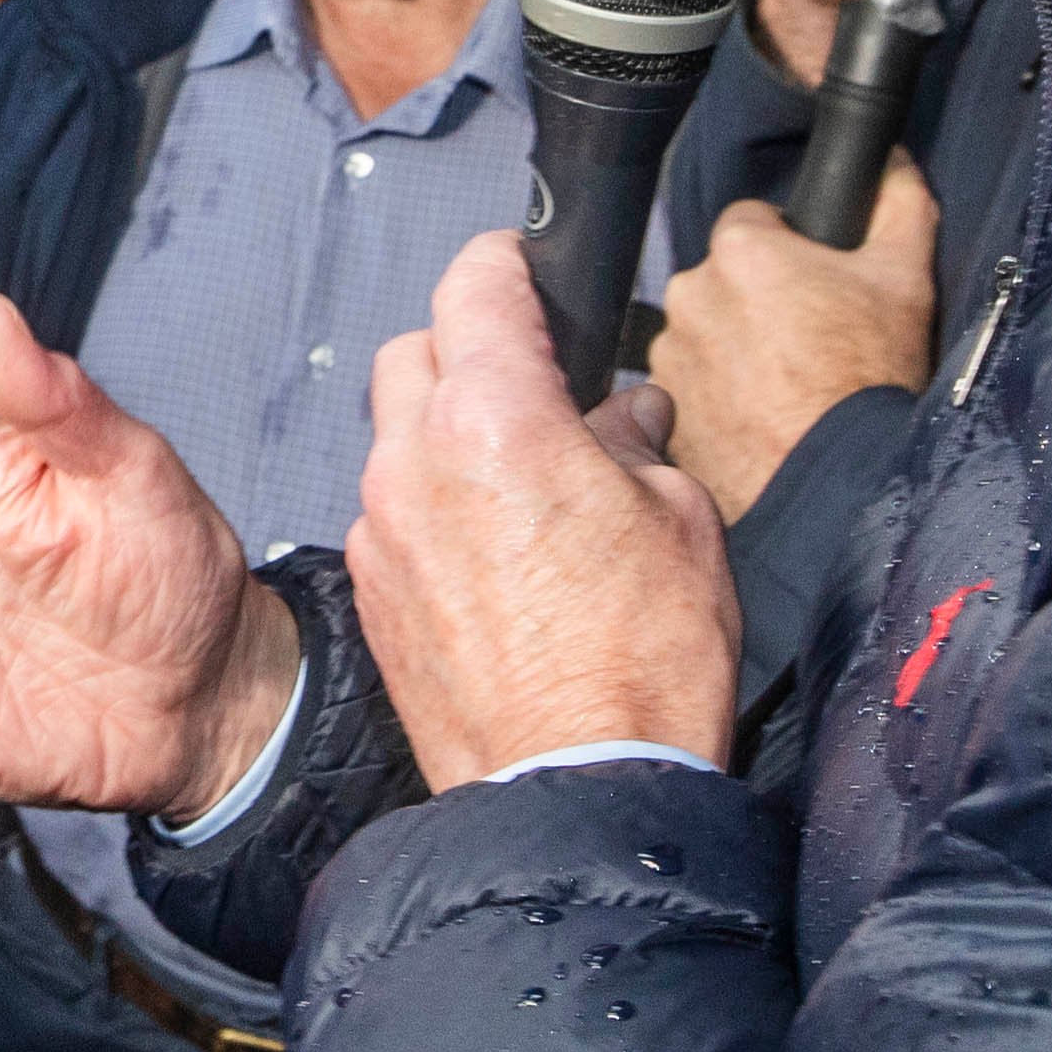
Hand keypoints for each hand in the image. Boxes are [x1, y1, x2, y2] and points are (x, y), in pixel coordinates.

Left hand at [352, 235, 739, 787]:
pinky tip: (490, 552)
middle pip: (417, 351)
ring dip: (446, 435)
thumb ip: (636, 444)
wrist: (575, 790)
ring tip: (521, 482)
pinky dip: (429, 508)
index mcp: (498, 419)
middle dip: (469, 349)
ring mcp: (380, 529)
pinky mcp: (371, 593)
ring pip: (394, 436)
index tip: (528, 268)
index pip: (476, 284)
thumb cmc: (641, 666)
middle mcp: (417, 461)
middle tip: (534, 383)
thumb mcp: (680, 522)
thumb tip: (624, 415)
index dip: (507, 262)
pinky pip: (389, 514)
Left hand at [646, 166, 941, 523]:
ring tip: (789, 386)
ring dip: (737, 348)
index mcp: (740, 249)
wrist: (839, 484)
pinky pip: (693, 385)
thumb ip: (896, 203)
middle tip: (810, 340)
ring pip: (707, 331)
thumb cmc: (870, 377)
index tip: (816, 285)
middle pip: (726, 278)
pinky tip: (762, 416)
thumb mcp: (905, 278)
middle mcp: (690, 293)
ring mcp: (671, 354)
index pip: (754, 222)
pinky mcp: (666, 408)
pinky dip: (720, 395)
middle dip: (760, 299)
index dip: (790, 248)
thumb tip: (889, 161)